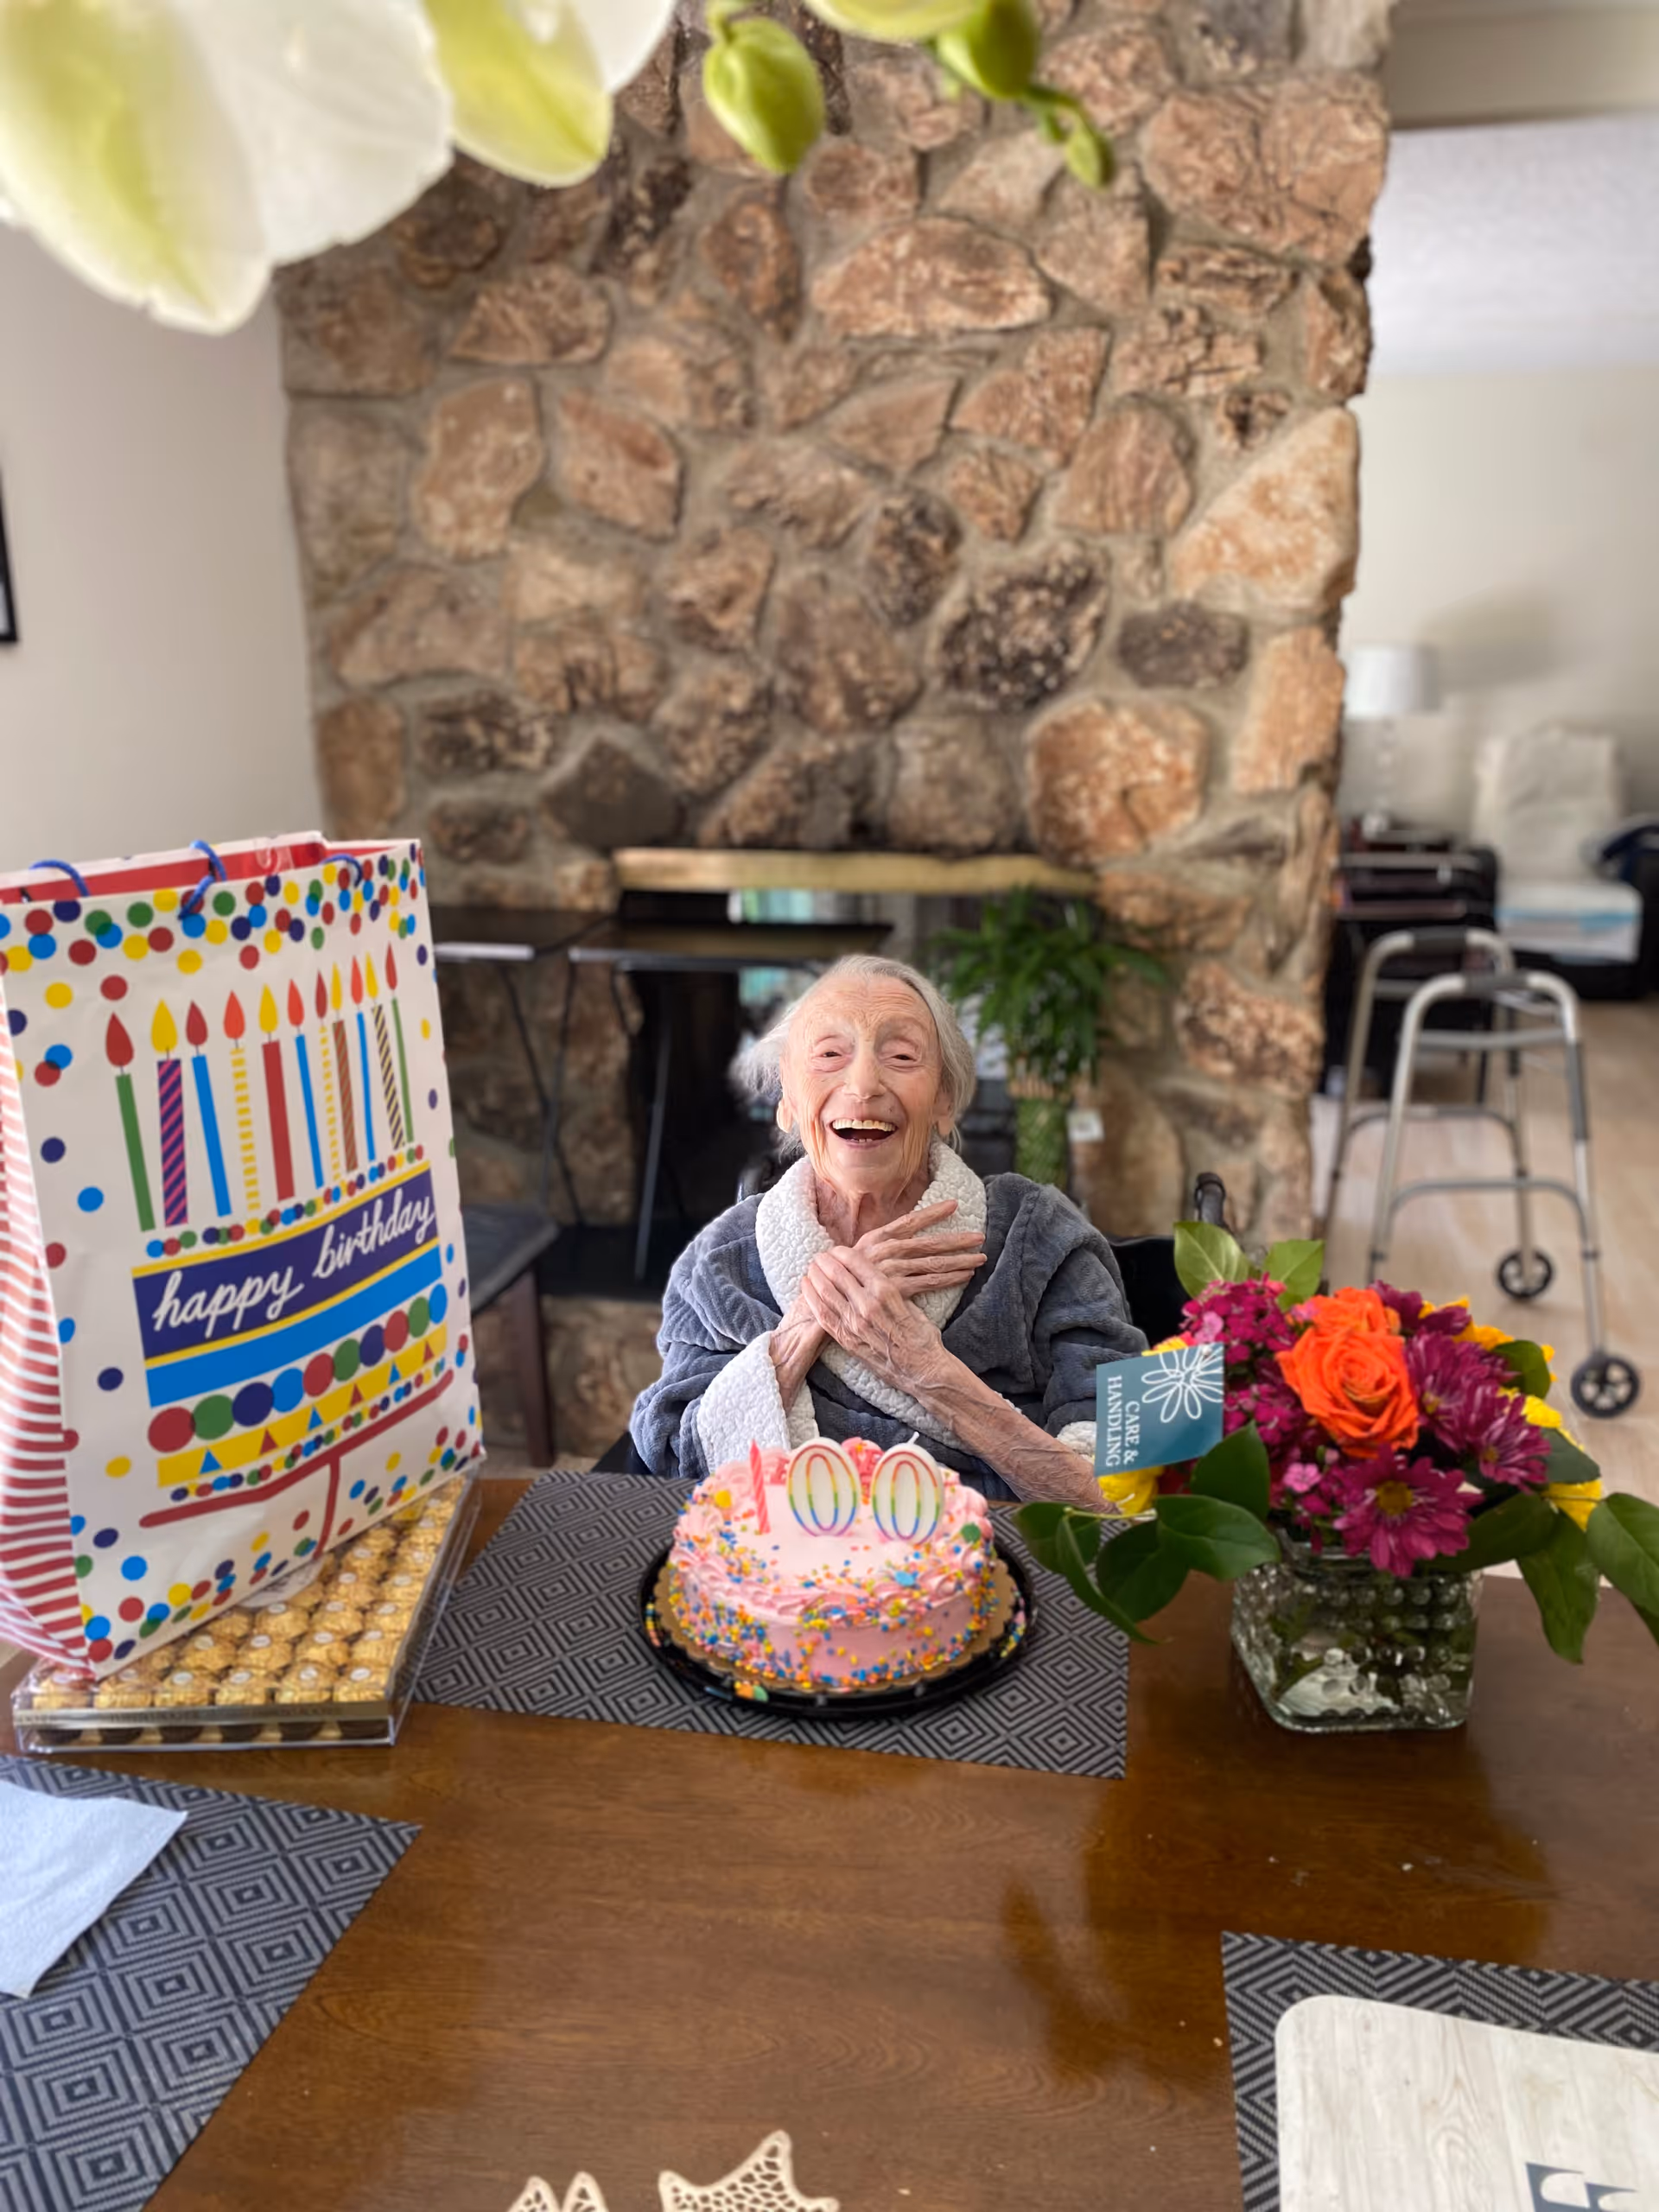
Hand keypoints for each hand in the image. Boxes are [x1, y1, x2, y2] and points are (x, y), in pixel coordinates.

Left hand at [800, 1246, 944, 1391]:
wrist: (923, 1371)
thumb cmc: (922, 1337)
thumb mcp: (912, 1304)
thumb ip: (891, 1291)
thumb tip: (876, 1277)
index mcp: (886, 1291)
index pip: (856, 1263)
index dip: (842, 1253)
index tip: (835, 1250)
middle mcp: (867, 1305)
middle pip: (837, 1275)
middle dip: (824, 1262)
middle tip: (818, 1256)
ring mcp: (855, 1324)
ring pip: (826, 1293)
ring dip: (815, 1277)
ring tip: (809, 1269)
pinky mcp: (848, 1341)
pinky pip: (824, 1317)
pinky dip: (812, 1300)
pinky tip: (806, 1289)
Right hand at [852, 1199, 984, 1297]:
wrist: (822, 1302)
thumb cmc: (840, 1279)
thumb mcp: (855, 1256)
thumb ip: (877, 1248)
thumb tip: (899, 1241)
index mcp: (874, 1239)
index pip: (908, 1222)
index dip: (932, 1213)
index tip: (953, 1205)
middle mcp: (883, 1252)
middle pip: (927, 1243)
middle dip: (955, 1239)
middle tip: (979, 1236)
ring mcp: (889, 1271)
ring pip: (932, 1263)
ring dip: (959, 1260)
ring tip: (980, 1257)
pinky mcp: (893, 1290)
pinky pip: (927, 1283)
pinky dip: (949, 1279)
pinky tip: (965, 1276)